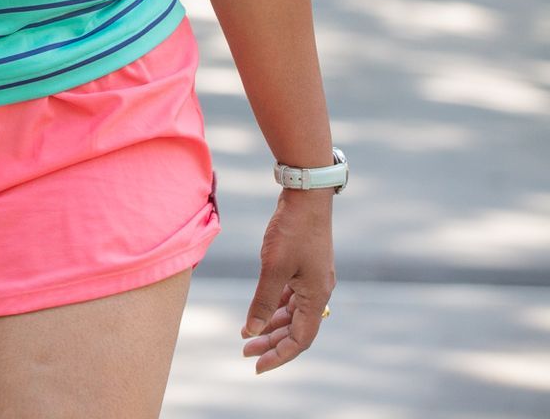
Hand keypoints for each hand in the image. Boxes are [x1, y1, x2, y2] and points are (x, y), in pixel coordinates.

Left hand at [241, 190, 335, 372]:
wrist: (305, 197)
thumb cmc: (291, 231)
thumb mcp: (273, 268)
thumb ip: (262, 301)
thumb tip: (252, 331)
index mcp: (315, 296)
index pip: (300, 340)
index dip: (279, 355)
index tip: (256, 365)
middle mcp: (318, 292)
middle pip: (295, 329)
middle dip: (270, 342)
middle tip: (244, 351)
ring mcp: (312, 279)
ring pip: (291, 313)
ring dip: (270, 325)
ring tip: (246, 334)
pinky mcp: (304, 267)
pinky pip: (290, 297)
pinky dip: (274, 306)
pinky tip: (258, 311)